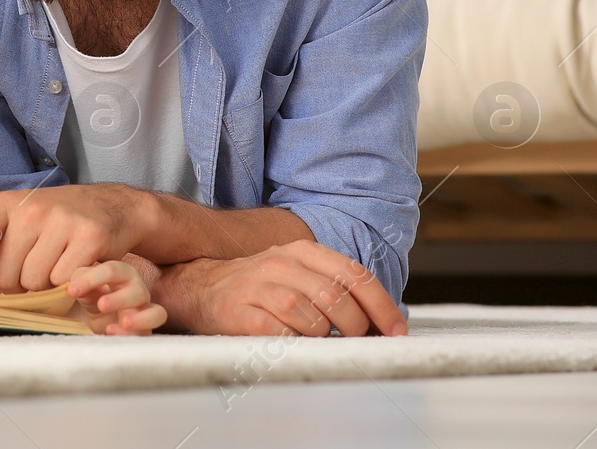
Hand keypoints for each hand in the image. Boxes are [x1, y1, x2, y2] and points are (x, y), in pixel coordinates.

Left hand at [0, 184, 147, 293]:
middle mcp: (30, 208)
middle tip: (35, 269)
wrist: (111, 206)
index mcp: (4, 204)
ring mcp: (61, 220)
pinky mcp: (89, 235)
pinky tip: (75, 267)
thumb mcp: (13, 228)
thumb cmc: (53, 223)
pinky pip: (65, 282)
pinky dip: (69, 284)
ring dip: (44, 287)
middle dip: (18, 285)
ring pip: (35, 283)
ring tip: (55, 267)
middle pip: (6, 277)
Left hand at [67, 260, 166, 335]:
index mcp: (121, 274)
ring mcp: (145, 312)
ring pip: (155, 312)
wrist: (96, 322)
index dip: (92, 279)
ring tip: (124, 322)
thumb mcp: (82, 288)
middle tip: (101, 305)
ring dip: (139, 318)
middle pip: (137, 290)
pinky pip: (149, 336)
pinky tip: (115, 334)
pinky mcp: (146, 332)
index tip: (71, 290)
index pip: (112, 270)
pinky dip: (135, 335)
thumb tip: (72, 285)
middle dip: (120, 299)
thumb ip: (77, 281)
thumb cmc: (91, 297)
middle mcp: (137, 290)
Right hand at [168, 239, 406, 336]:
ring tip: (317, 339)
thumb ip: (336, 288)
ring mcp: (260, 288)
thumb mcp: (299, 274)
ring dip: (324, 337)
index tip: (397, 332)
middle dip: (356, 327)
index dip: (382, 307)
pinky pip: (282, 335)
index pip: (355, 275)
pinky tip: (293, 343)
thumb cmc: (260, 287)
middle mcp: (281, 263)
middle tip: (355, 340)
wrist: (199, 287)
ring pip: (312, 318)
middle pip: (337, 298)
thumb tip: (384, 322)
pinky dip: (296, 345)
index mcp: (302, 251)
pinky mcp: (242, 314)